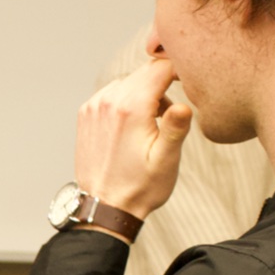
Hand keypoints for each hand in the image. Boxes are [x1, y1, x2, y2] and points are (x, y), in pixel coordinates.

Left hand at [74, 59, 194, 219]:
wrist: (104, 207)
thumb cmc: (139, 188)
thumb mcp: (165, 161)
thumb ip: (176, 128)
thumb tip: (184, 104)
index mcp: (130, 108)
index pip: (160, 67)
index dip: (179, 71)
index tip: (189, 85)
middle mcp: (108, 100)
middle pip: (144, 72)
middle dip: (162, 85)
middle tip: (169, 115)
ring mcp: (93, 106)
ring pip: (128, 81)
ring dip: (143, 93)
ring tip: (152, 123)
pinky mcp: (86, 114)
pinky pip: (111, 93)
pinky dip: (125, 100)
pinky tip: (132, 125)